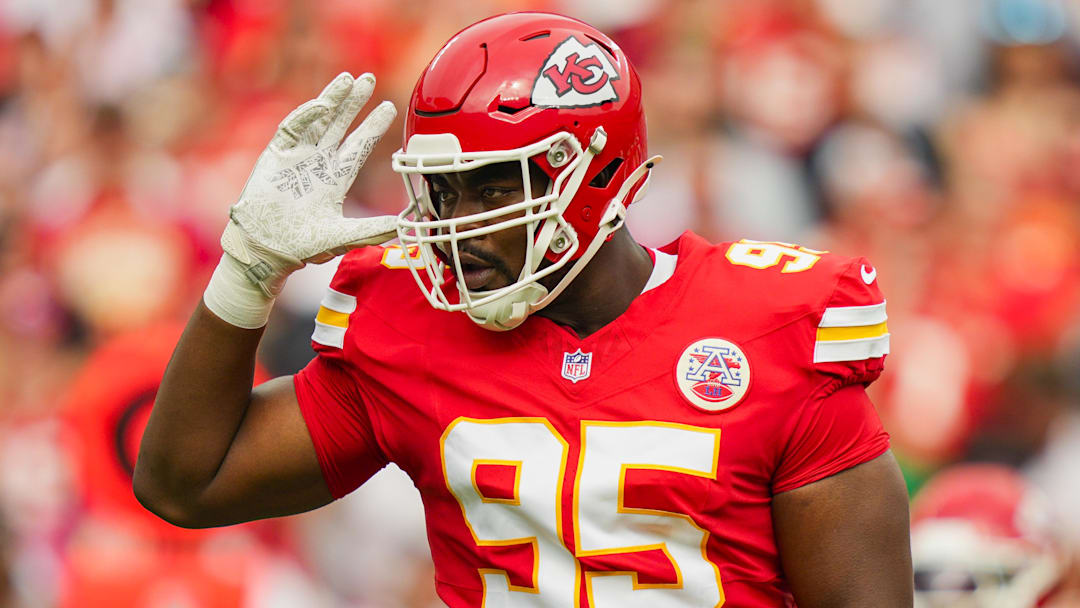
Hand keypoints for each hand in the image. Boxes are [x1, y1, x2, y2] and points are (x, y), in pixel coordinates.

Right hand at [204, 72, 396, 327]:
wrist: (266, 249)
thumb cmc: (302, 245)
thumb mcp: (344, 236)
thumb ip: (373, 229)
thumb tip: (405, 226)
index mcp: (336, 178)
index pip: (359, 145)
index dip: (372, 126)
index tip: (389, 107)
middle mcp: (318, 162)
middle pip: (340, 125)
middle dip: (353, 103)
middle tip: (367, 79)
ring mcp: (297, 157)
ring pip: (318, 120)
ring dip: (332, 99)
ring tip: (347, 79)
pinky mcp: (276, 155)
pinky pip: (292, 128)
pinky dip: (307, 115)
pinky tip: (324, 105)